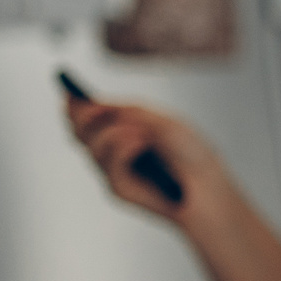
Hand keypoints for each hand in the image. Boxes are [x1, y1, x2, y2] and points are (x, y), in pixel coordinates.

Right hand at [60, 94, 221, 220]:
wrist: (210, 186)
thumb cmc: (192, 154)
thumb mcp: (162, 122)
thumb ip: (130, 112)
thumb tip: (97, 105)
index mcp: (124, 130)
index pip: (89, 116)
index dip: (75, 104)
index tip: (70, 91)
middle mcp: (114, 150)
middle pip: (79, 130)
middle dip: (83, 115)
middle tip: (89, 106)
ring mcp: (113, 170)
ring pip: (92, 144)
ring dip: (115, 132)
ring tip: (141, 132)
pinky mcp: (117, 189)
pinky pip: (109, 163)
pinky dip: (124, 148)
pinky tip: (142, 142)